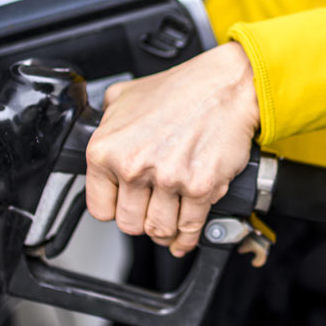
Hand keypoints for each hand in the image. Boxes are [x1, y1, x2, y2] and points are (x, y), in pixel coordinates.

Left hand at [85, 42, 258, 256]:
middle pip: (130, 224)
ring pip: (159, 230)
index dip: (115, 209)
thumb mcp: (124, 97)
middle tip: (150, 212)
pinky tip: (184, 237)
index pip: (100, 208)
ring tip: (168, 225)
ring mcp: (168, 179)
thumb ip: (106, 123)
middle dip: (141, 221)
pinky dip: (187, 238)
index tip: (124, 206)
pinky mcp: (200, 187)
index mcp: (108, 149)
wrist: (225, 87)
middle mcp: (134, 166)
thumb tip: (103, 141)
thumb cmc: (181, 89)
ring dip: (164, 232)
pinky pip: (190, 227)